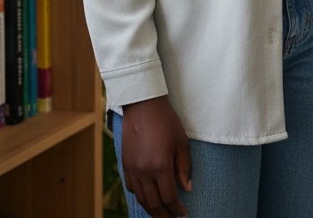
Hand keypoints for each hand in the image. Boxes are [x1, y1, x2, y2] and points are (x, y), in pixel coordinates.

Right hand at [121, 96, 192, 216]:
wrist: (142, 105)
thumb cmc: (166, 120)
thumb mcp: (181, 141)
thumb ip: (184, 167)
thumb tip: (188, 189)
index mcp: (160, 166)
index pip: (169, 198)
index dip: (177, 210)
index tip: (184, 215)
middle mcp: (144, 171)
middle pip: (154, 204)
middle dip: (165, 215)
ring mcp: (133, 169)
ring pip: (142, 199)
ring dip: (152, 210)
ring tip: (162, 214)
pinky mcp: (125, 164)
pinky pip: (132, 188)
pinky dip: (141, 196)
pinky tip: (148, 196)